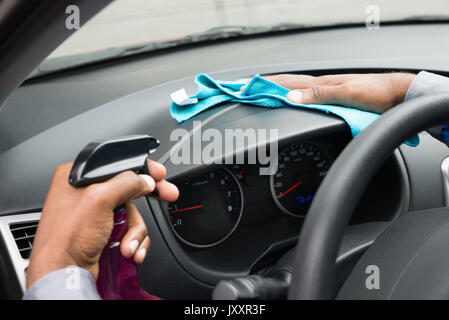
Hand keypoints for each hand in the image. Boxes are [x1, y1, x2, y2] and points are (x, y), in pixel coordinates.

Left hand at [26, 159, 178, 288]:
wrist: (62, 273)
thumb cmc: (66, 237)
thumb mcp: (99, 200)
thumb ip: (127, 183)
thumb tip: (145, 180)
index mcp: (78, 177)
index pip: (117, 165)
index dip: (141, 169)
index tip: (159, 174)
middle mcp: (86, 193)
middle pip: (128, 189)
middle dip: (148, 199)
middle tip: (168, 194)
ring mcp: (95, 215)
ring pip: (132, 213)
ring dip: (136, 231)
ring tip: (128, 245)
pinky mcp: (103, 233)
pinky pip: (129, 230)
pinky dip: (134, 241)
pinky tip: (130, 251)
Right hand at [255, 73, 415, 113]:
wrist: (396, 94)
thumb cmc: (375, 93)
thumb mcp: (347, 94)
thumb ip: (319, 94)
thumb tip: (291, 97)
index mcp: (320, 83)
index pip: (285, 84)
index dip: (264, 86)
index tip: (245, 89)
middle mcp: (319, 85)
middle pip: (285, 84)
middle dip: (264, 86)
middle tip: (245, 89)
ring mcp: (325, 89)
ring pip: (293, 88)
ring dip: (275, 88)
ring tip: (260, 90)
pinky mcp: (331, 95)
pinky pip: (303, 94)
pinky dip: (289, 94)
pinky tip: (288, 96)